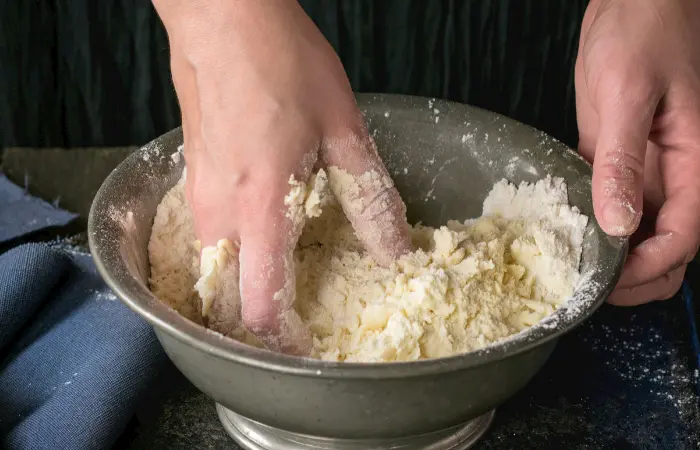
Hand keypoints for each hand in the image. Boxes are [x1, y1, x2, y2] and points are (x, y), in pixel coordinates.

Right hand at [154, 0, 411, 352]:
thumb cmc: (281, 63)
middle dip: (254, 325)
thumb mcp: (343, 131)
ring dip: (240, 290)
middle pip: (224, 299)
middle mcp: (220, 212)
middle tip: (292, 326)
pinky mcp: (191, 178)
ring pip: (211, 270)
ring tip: (277, 285)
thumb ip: (369, 200)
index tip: (304, 348)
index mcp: (262, 206)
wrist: (224, 17)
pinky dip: (230, 255)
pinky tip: (257, 236)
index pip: (260, 303)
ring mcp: (198, 195)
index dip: (282, 339)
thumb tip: (397, 251)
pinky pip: (205, 237)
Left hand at [576, 0, 699, 304]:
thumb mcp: (629, 95)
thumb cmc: (642, 33)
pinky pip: (610, 208)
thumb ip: (624, 160)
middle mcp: (674, 178)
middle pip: (667, 251)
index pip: (682, 240)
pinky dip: (593, 228)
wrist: (633, 4)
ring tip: (570, 266)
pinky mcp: (615, 162)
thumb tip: (618, 224)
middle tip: (586, 285)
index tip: (605, 282)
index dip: (647, 269)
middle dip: (634, 279)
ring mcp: (645, 173)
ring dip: (613, 259)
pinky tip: (563, 233)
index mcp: (694, 165)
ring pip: (638, 236)